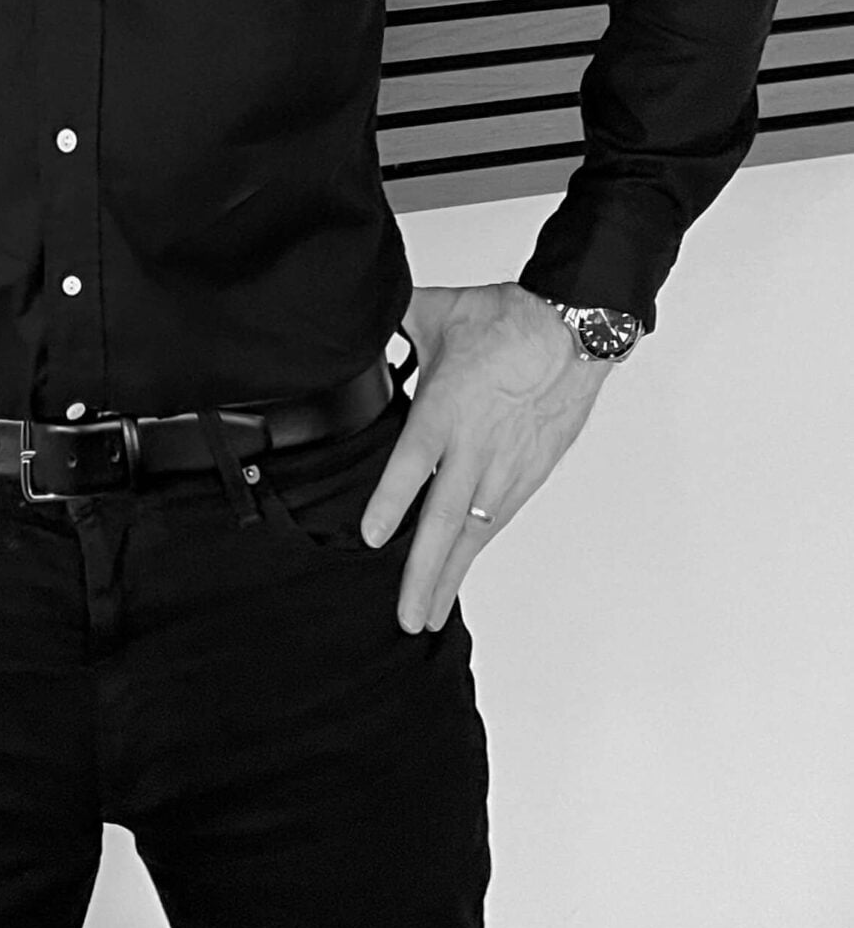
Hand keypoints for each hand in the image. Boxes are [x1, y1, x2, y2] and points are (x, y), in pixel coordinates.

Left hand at [360, 281, 613, 634]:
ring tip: (427, 614)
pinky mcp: (529, 473)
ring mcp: (506, 466)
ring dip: (449, 575)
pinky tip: (459, 572)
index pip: (414, 463)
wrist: (574, 330)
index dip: (393, 502)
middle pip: (445, 519)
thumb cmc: (509, 321)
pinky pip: (497, 520)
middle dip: (423, 572)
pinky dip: (476, 551)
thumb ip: (390, 322)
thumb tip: (353, 318)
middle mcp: (476, 447)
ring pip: (473, 532)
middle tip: (406, 615)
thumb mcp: (436, 312)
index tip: (374, 538)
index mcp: (447, 407)